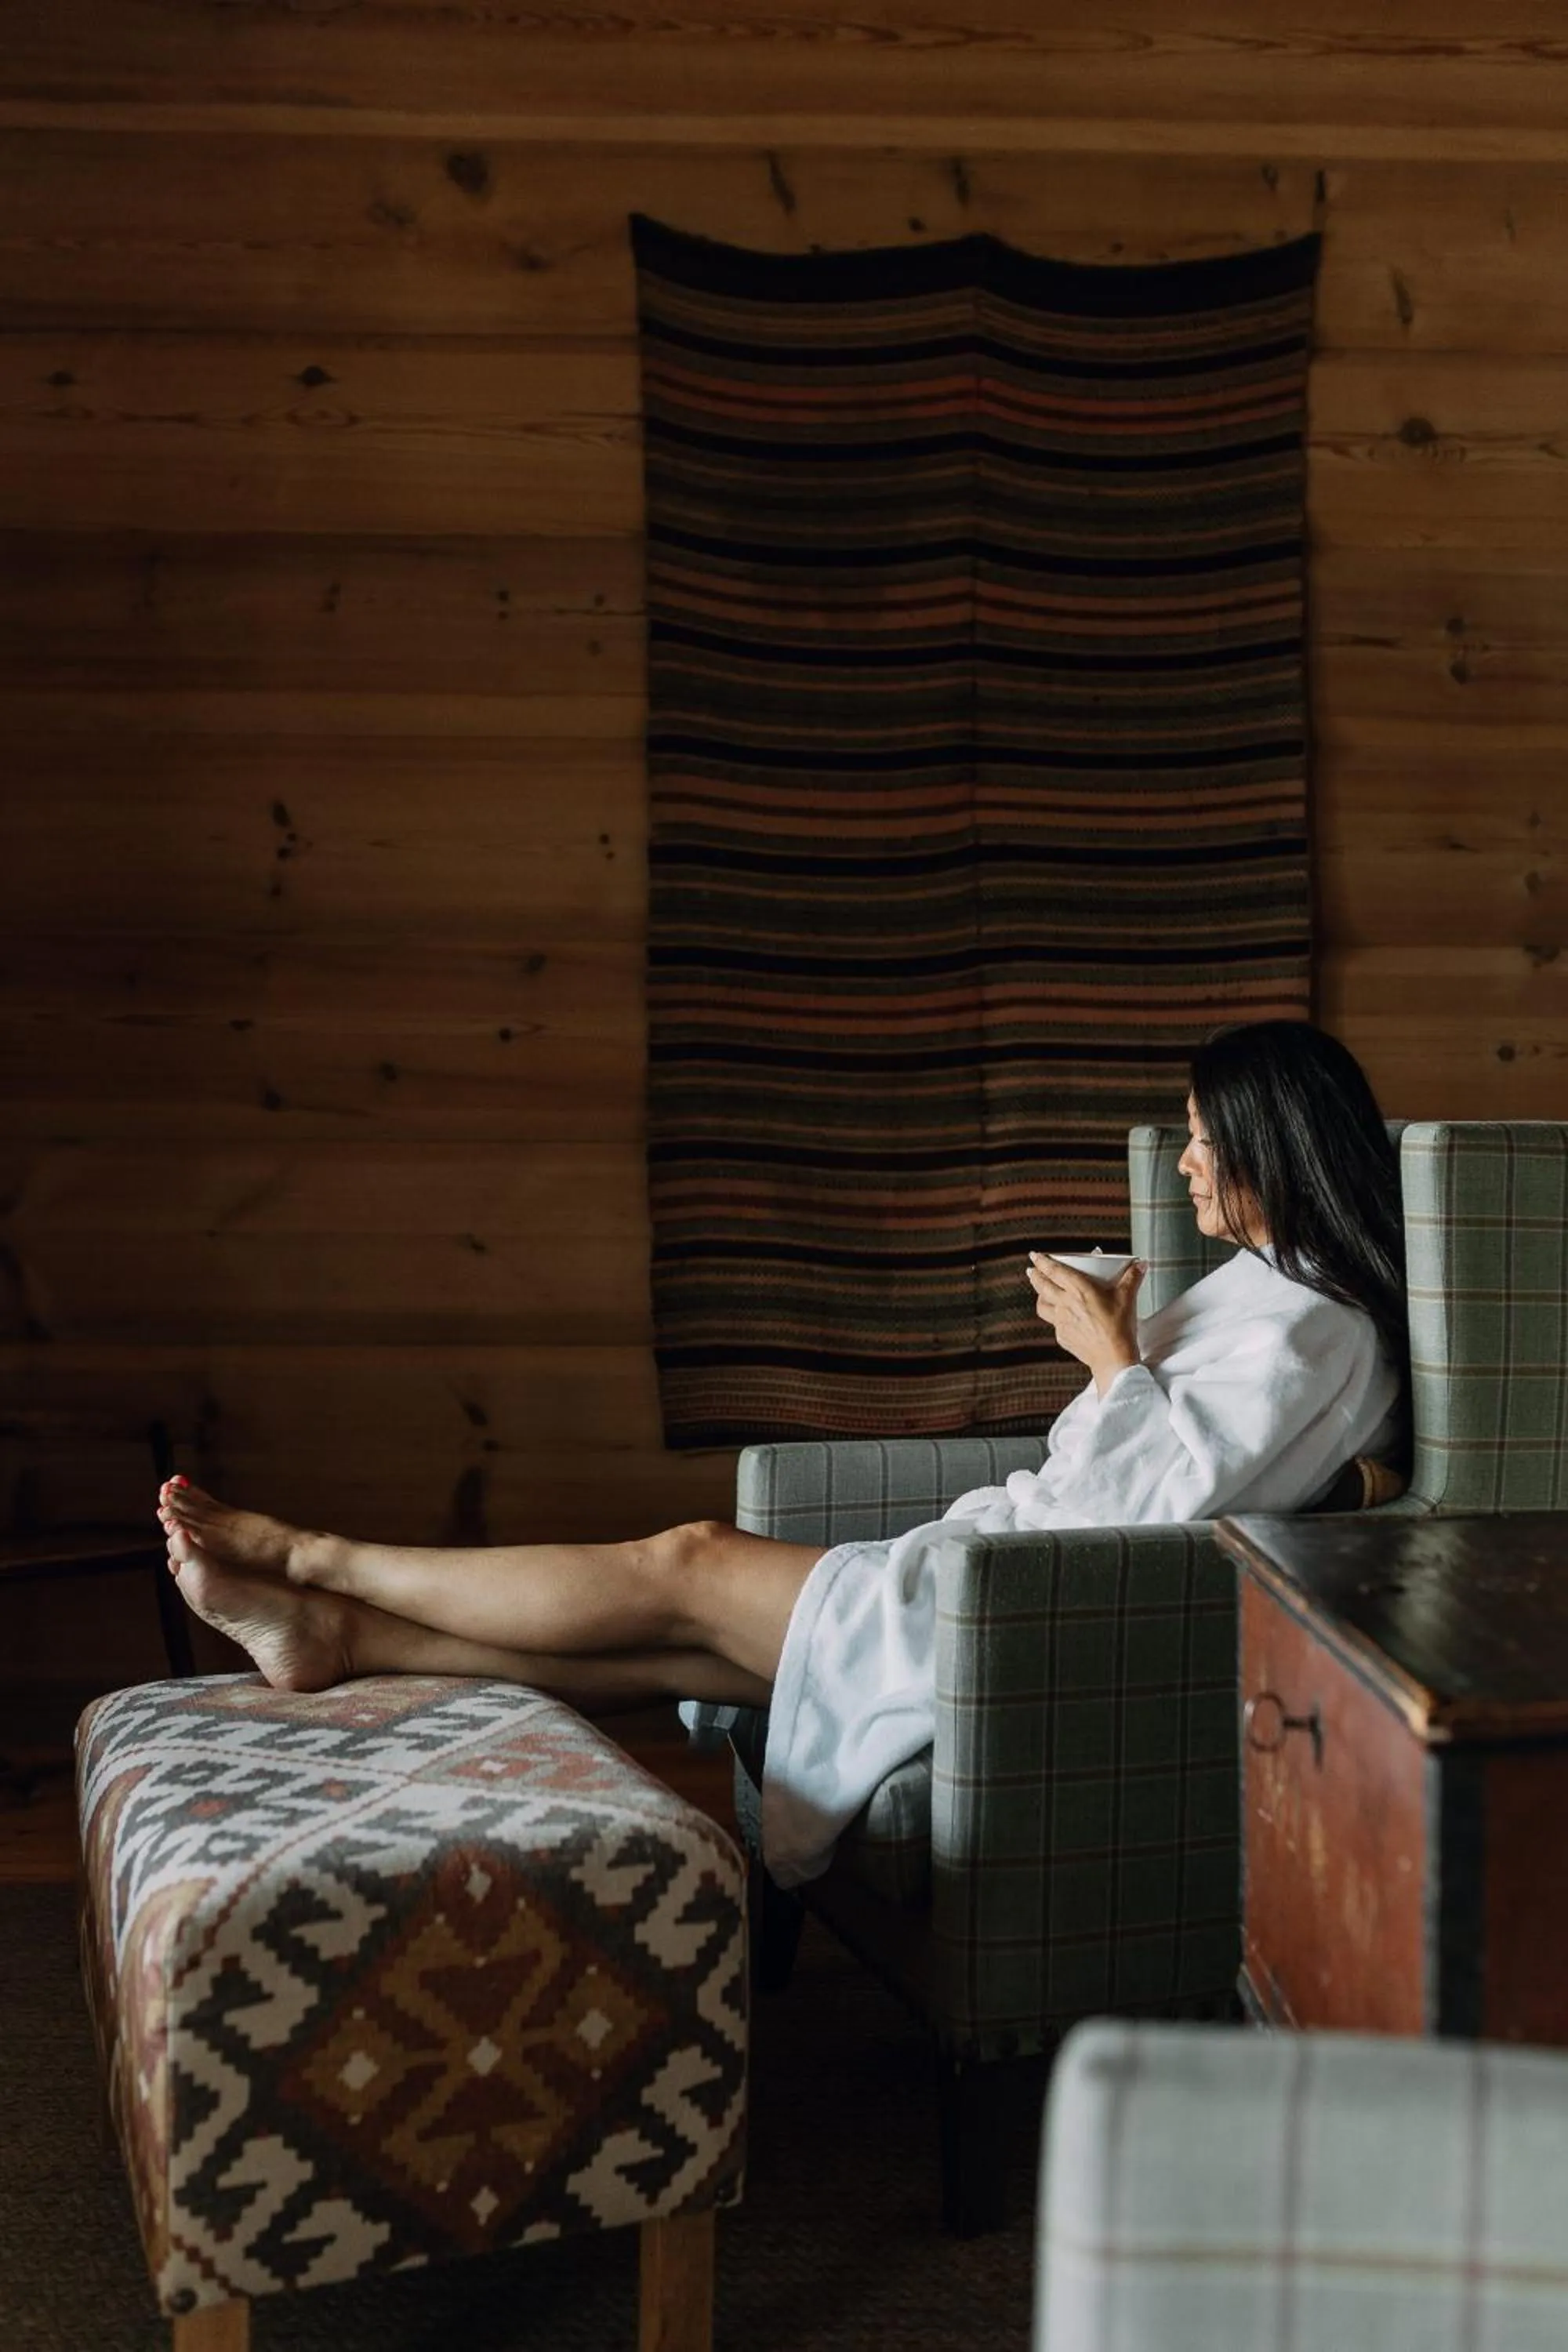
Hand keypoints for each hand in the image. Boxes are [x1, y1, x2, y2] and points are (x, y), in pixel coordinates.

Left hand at [1026, 1254, 1144, 1394]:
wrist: (1113, 1358)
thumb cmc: (1119, 1328)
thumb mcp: (1127, 1298)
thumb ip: (1132, 1278)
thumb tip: (1139, 1265)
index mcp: (1079, 1290)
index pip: (1054, 1271)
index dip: (1042, 1261)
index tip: (1034, 1256)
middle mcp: (1065, 1304)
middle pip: (1042, 1286)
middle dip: (1035, 1276)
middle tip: (1032, 1270)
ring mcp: (1061, 1322)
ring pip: (1042, 1305)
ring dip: (1040, 1296)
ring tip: (1041, 1293)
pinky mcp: (1063, 1336)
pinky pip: (1053, 1324)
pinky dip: (1054, 1317)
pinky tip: (1060, 1318)